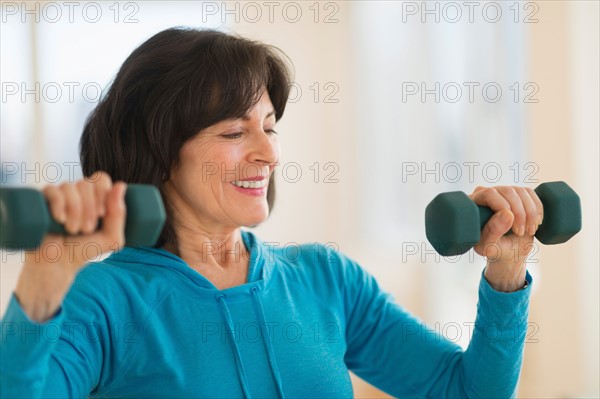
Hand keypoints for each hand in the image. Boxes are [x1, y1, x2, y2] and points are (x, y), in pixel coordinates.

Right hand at [15, 171, 126, 321]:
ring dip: (76, 211)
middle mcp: (77, 192)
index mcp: (95, 197)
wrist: (58, 264)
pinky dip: (59, 205)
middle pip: (87, 183)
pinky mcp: (42, 200)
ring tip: (73, 230)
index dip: (103, 193)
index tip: (103, 214)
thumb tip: (120, 185)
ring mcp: (59, 195)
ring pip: (70, 187)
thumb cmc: (85, 249)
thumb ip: (118, 215)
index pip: (101, 179)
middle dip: (90, 208)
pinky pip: (52, 190)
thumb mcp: (111, 237)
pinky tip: (60, 219)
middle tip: (87, 229)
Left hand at [468, 185, 542, 291]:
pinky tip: (534, 223)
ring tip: (528, 231)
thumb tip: (507, 213)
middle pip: (508, 191)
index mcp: (472, 203)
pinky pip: (531, 193)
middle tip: (521, 232)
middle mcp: (485, 193)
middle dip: (520, 213)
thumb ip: (493, 232)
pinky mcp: (517, 194)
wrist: (509, 251)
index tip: (513, 227)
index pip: (489, 194)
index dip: (504, 207)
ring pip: (521, 191)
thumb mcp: (489, 247)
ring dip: (530, 213)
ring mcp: (502, 192)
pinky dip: (537, 209)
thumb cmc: (494, 250)